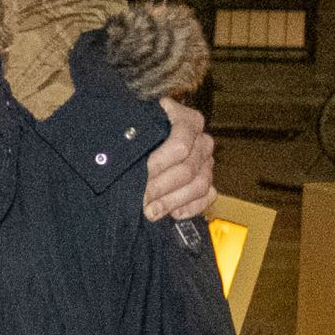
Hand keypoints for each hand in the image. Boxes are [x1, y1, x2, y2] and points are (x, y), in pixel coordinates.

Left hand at [141, 100, 216, 220]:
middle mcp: (201, 140)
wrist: (140, 137)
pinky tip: (173, 214)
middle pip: (188, 169)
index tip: (140, 176)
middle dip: (161, 187)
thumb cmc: (135, 131)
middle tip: (141, 200)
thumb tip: (126, 155)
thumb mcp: (132, 125)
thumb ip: (133, 136)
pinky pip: (208, 196)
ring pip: (199, 185)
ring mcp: (207, 161)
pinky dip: (192, 207)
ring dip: (173, 201)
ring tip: (150, 211)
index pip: (180, 145)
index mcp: (187, 120)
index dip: (159, 163)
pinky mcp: (207, 180)